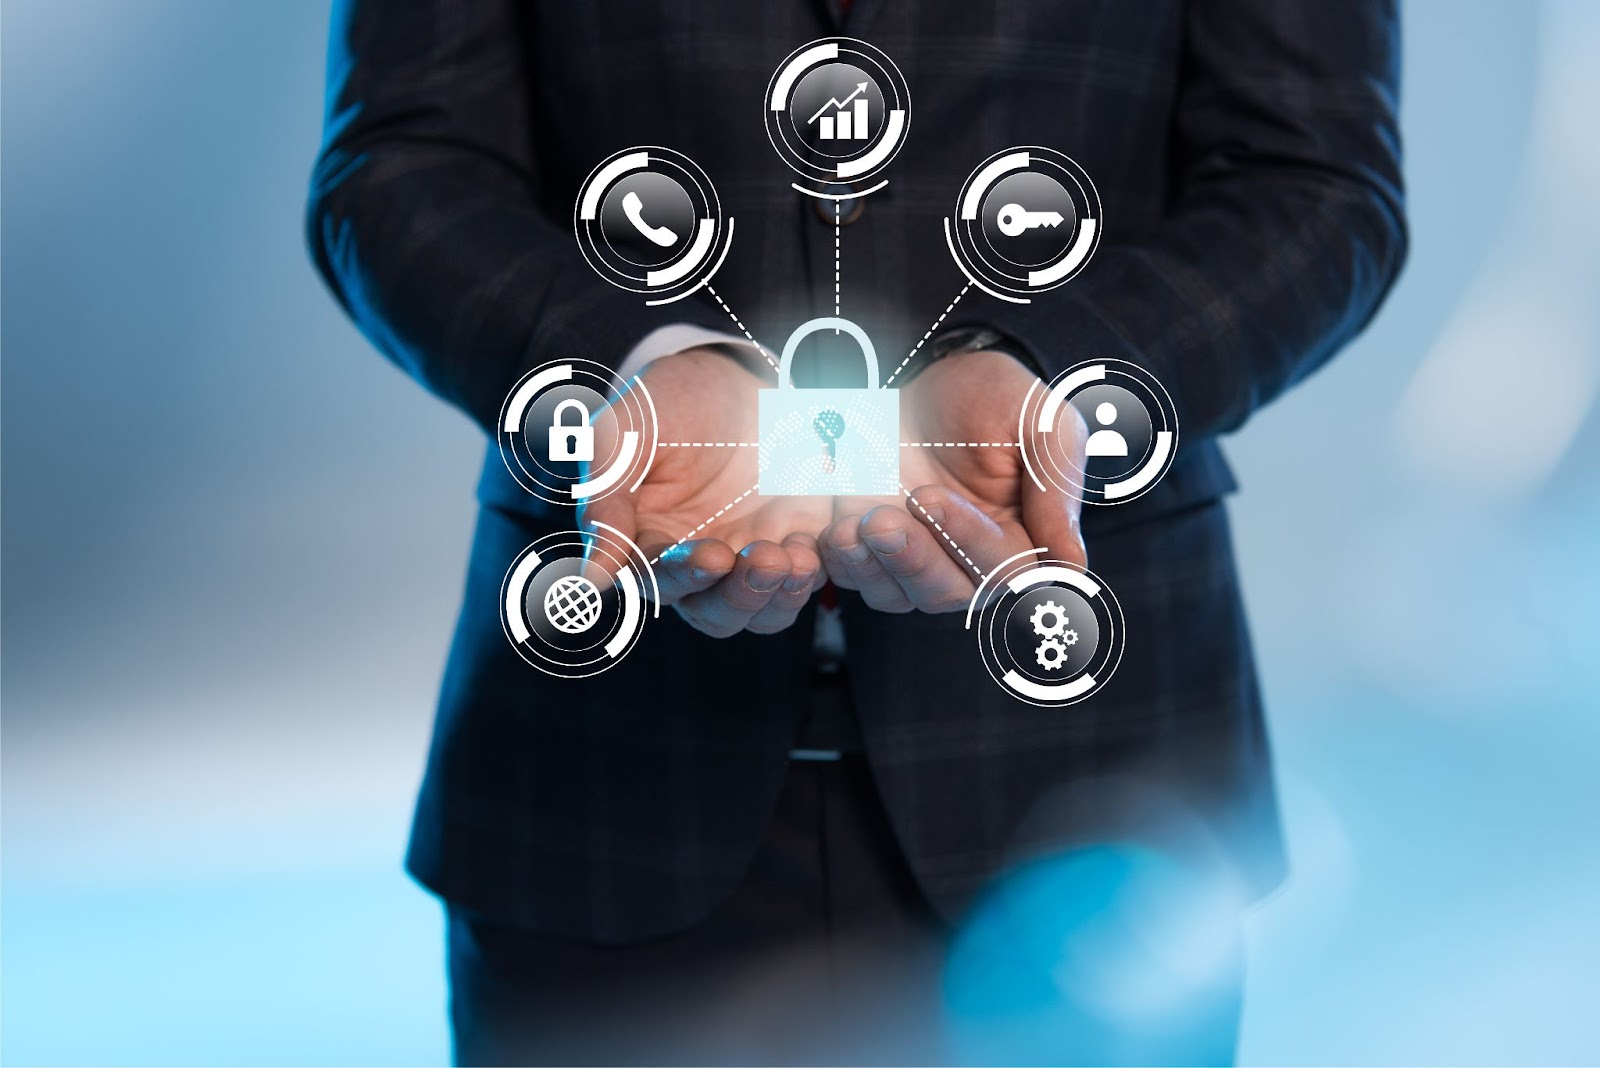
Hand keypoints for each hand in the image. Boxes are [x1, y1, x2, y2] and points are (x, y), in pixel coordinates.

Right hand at [582, 347, 830, 637]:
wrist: (730, 373)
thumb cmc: (664, 405)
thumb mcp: (623, 438)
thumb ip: (606, 505)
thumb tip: (588, 582)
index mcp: (647, 545)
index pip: (660, 581)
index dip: (684, 575)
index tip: (710, 556)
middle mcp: (698, 564)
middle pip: (715, 612)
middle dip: (739, 594)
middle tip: (761, 559)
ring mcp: (750, 555)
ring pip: (763, 610)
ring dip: (778, 595)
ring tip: (792, 560)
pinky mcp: (796, 537)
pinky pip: (806, 576)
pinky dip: (811, 572)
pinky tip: (812, 549)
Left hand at [820, 350, 1087, 612]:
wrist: (937, 377)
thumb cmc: (999, 398)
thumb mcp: (1042, 423)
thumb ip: (1057, 487)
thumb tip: (1071, 567)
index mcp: (1023, 543)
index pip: (1001, 566)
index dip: (965, 539)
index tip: (931, 497)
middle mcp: (970, 564)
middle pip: (946, 591)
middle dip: (910, 559)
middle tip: (880, 521)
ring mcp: (919, 560)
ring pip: (896, 594)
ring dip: (870, 566)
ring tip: (848, 527)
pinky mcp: (874, 550)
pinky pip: (856, 576)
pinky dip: (842, 562)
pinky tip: (831, 530)